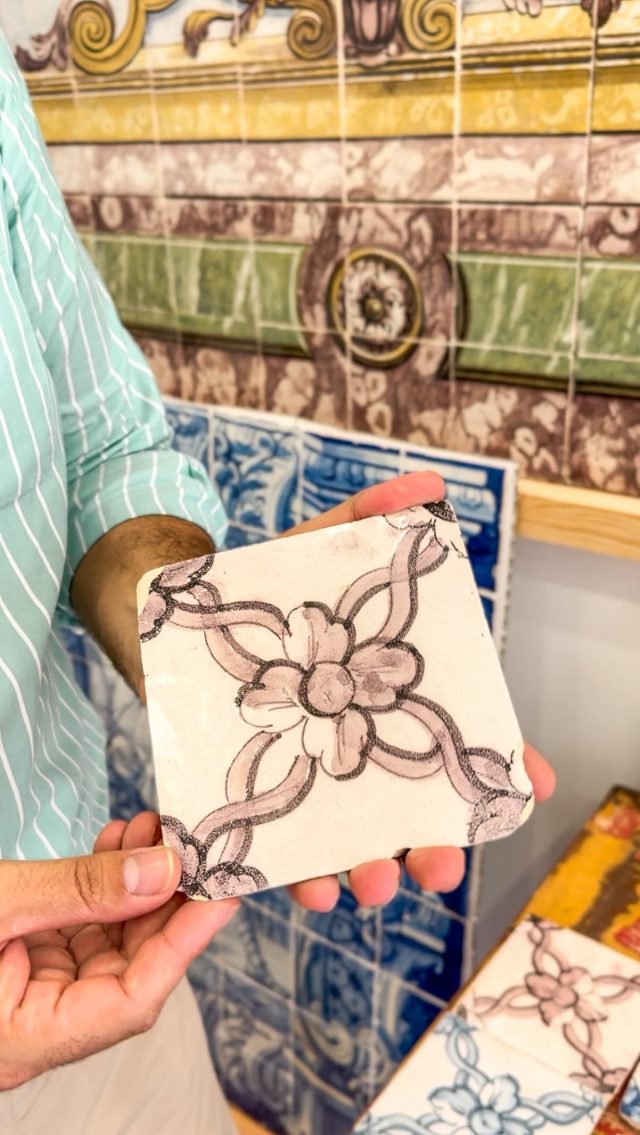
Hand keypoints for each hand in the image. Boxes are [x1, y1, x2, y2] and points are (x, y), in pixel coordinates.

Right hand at [0, 812, 236, 1090]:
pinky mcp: (16, 961)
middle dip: (164, 902)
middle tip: (195, 843)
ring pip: (103, 943)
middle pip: (124, 969)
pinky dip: (99, 886)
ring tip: (155, 828)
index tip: (223, 892)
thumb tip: (164, 872)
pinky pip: (73, 928)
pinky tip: (117, 842)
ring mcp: (24, 995)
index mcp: (20, 1041)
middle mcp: (30, 1027)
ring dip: (134, 885)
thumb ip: (77, 891)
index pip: (128, 1002)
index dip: (182, 946)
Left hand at [276, 471, 555, 911]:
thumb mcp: (312, 552)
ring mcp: (319, 781)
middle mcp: (365, 747)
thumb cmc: (265, 594)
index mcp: (392, 699)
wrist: (181, 625)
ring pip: (361, 843)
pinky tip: (312, 883)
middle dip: (437, 842)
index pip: (461, 739)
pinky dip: (304, 877)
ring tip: (376, 882)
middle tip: (439, 862)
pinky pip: (290, 854)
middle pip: (417, 809)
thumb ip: (364, 520)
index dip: (501, 764)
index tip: (528, 785)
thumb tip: (426, 485)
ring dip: (376, 871)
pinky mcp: (268, 800)